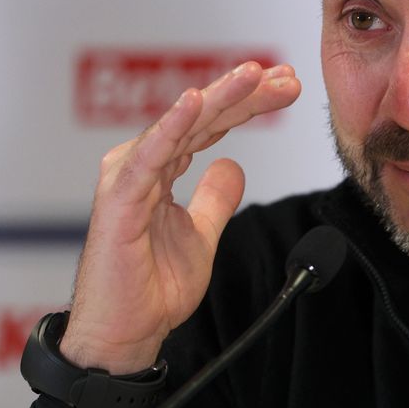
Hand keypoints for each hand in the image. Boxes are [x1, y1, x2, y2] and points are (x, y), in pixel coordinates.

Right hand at [59, 61, 300, 373]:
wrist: (126, 333)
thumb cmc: (150, 286)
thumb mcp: (201, 234)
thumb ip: (215, 198)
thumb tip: (232, 164)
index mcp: (161, 167)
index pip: (211, 124)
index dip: (249, 103)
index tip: (287, 86)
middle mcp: (143, 162)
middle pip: (201, 116)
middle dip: (246, 93)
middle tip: (285, 76)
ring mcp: (129, 176)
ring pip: (182, 125)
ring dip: (219, 96)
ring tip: (253, 74)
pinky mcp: (121, 198)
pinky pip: (151, 155)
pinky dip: (173, 126)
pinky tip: (196, 102)